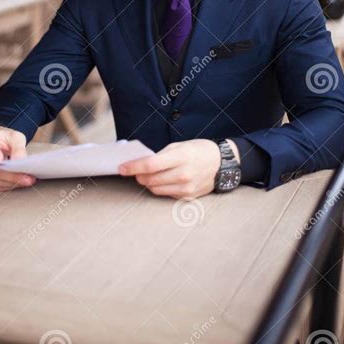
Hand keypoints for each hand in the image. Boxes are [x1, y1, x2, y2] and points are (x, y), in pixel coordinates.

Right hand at [0, 126, 35, 191]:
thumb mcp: (15, 137)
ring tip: (28, 180)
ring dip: (12, 182)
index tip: (0, 159)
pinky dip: (9, 185)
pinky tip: (20, 183)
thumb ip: (18, 147)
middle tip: (26, 177)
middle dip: (10, 175)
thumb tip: (19, 160)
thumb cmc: (5, 140)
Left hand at [119, 139, 238, 199]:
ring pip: (155, 189)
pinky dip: (161, 187)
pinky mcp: (188, 197)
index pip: (150, 165)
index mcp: (181, 157)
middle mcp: (183, 174)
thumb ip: (160, 155)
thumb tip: (141, 163)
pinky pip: (166, 194)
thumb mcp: (180, 146)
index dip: (133, 167)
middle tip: (136, 170)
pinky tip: (165, 180)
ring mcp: (186, 188)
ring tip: (150, 175)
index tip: (121, 168)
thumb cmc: (199, 151)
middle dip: (138, 175)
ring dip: (148, 182)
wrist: (222, 163)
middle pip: (150, 179)